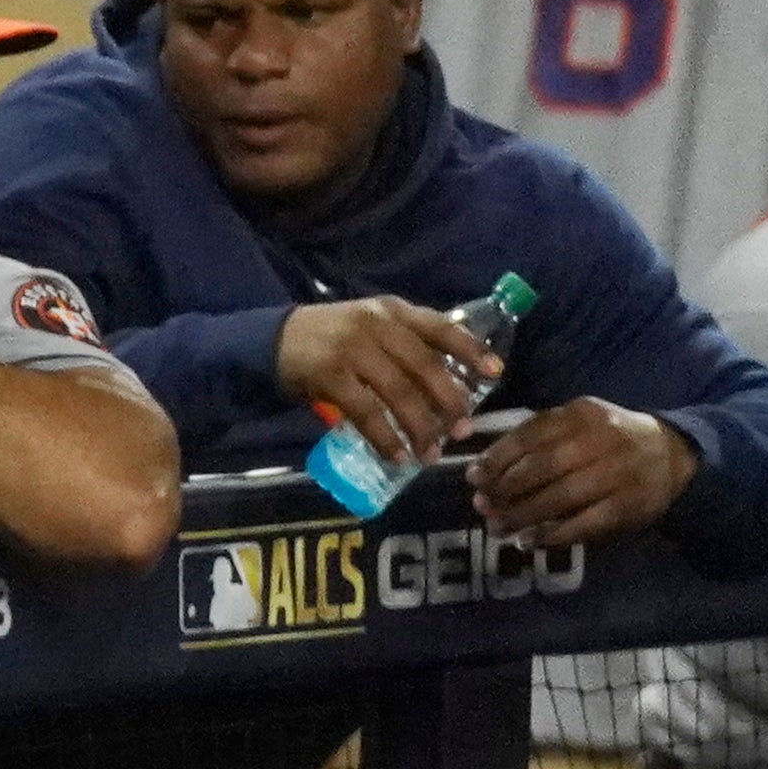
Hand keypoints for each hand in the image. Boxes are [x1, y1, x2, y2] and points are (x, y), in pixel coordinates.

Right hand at [278, 297, 498, 474]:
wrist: (272, 339)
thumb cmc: (331, 337)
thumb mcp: (371, 326)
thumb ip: (405, 344)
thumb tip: (451, 381)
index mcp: (392, 311)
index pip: (441, 326)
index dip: (470, 350)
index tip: (495, 373)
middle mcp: (375, 325)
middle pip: (424, 366)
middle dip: (449, 401)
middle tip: (463, 429)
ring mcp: (351, 350)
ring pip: (398, 393)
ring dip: (420, 427)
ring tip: (431, 453)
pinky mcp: (329, 376)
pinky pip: (366, 412)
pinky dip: (385, 438)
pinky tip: (397, 456)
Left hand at [468, 398, 695, 551]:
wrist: (672, 454)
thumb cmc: (609, 438)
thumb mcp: (577, 423)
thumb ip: (536, 438)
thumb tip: (483, 468)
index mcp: (582, 414)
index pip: (530, 434)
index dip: (497, 458)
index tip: (473, 477)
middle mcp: (601, 440)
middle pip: (542, 468)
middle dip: (505, 490)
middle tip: (482, 505)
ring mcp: (618, 474)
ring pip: (560, 498)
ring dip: (522, 516)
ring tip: (497, 527)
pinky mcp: (629, 506)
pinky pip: (583, 524)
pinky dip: (551, 535)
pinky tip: (528, 542)